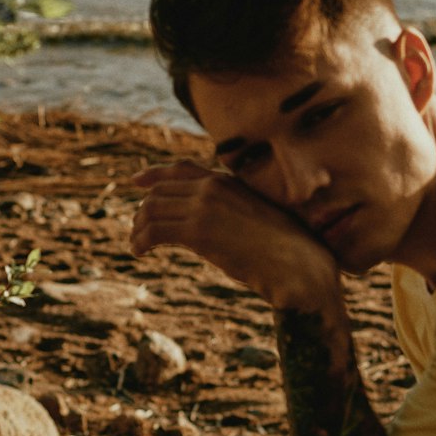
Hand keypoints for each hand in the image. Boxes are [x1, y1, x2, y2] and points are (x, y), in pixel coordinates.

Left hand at [131, 161, 337, 308]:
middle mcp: (214, 186)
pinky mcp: (198, 231)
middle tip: (138, 232)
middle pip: (160, 191)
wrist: (300, 266)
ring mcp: (205, 206)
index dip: (154, 174)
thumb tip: (224, 228)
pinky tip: (140, 254)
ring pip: (152, 209)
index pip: (181, 169)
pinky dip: (140, 241)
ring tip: (137, 246)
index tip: (136, 182)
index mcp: (230, 181)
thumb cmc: (289, 251)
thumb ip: (238, 213)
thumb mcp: (261, 220)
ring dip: (138, 228)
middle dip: (143, 210)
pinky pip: (154, 231)